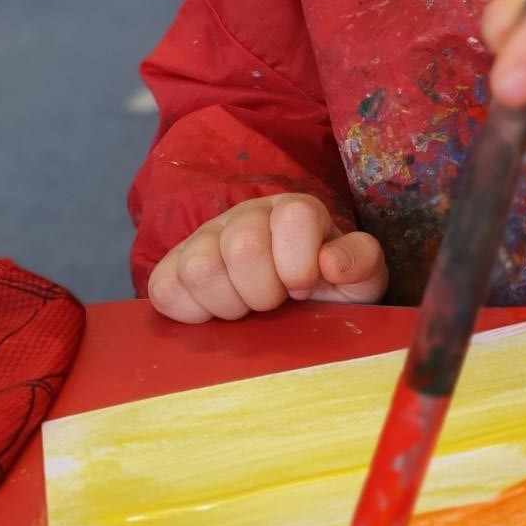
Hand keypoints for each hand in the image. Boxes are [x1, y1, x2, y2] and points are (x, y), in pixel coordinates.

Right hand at [147, 193, 387, 323]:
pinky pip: (164, 290)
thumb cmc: (323, 292)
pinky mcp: (170, 268)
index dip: (300, 264)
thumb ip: (361, 262)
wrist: (284, 312)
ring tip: (246, 309)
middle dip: (264, 291)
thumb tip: (332, 262)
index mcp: (294, 211)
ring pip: (200, 268)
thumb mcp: (359, 280)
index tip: (303, 288)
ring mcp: (203, 239)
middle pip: (244, 246)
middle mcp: (245, 215)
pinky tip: (215, 313)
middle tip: (274, 303)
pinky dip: (192, 312)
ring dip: (228, 304)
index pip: (295, 216)